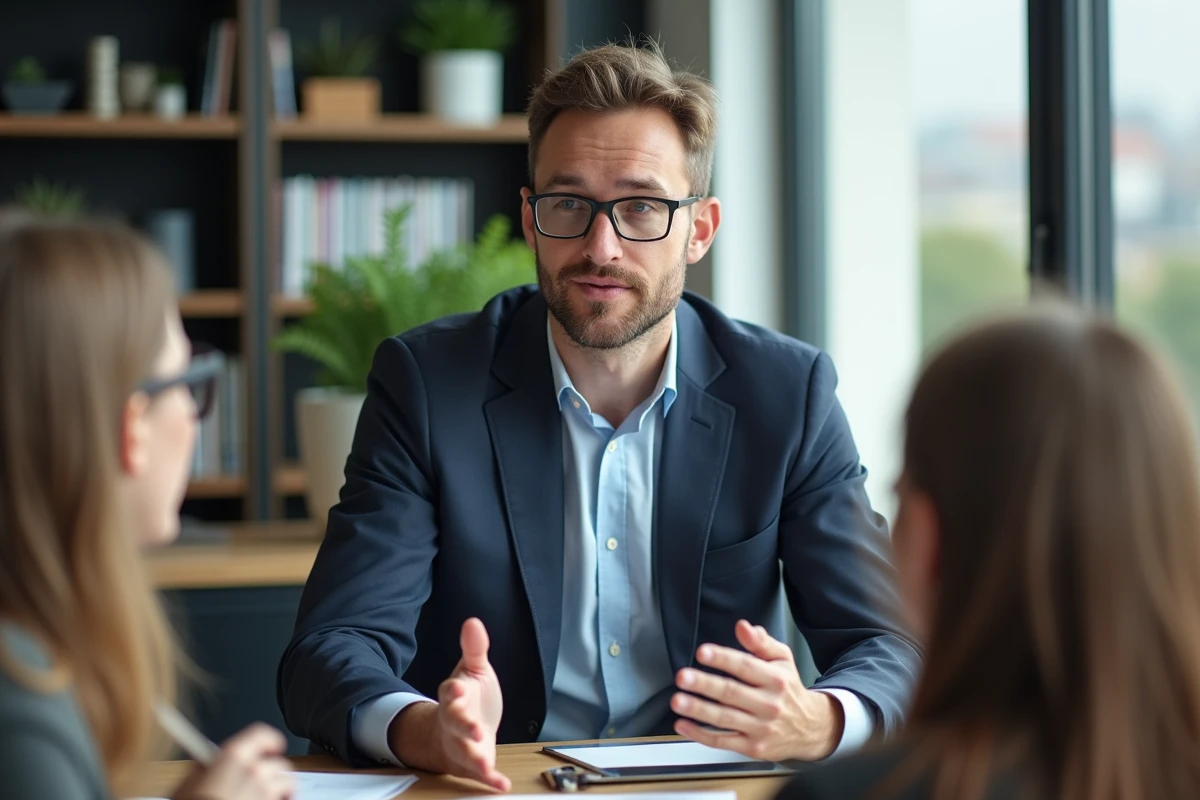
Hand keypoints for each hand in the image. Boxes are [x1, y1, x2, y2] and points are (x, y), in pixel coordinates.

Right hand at [172, 723, 293, 799]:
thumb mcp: (188, 785)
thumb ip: (205, 769)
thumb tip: (208, 763)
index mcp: (234, 757)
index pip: (263, 734)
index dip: (268, 741)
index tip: (270, 747)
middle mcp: (254, 771)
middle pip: (277, 762)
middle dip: (271, 772)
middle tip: (262, 780)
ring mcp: (265, 792)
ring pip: (285, 783)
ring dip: (280, 789)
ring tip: (271, 796)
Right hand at [388, 618, 510, 790]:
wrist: (458, 731)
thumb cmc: (468, 699)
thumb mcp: (474, 670)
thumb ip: (474, 649)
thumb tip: (473, 621)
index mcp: (455, 696)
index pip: (451, 692)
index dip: (454, 692)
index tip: (458, 690)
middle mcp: (455, 722)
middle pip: (456, 724)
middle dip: (463, 727)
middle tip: (474, 730)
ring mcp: (462, 745)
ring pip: (464, 752)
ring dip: (474, 758)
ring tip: (484, 764)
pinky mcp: (472, 764)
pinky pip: (479, 773)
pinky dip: (489, 780)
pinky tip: (501, 784)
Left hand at [671, 620, 843, 760]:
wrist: (812, 728)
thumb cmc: (789, 690)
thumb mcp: (782, 659)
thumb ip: (760, 642)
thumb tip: (743, 626)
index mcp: (775, 679)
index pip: (746, 666)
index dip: (723, 658)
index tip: (703, 652)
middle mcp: (769, 704)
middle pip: (732, 693)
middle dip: (704, 684)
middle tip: (683, 677)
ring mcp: (760, 728)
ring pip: (725, 718)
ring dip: (698, 710)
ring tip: (678, 700)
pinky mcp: (753, 747)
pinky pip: (723, 741)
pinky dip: (700, 735)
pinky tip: (684, 724)